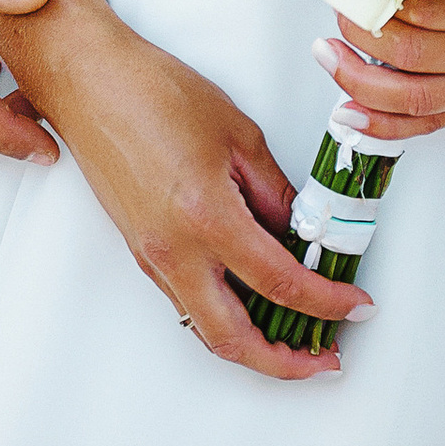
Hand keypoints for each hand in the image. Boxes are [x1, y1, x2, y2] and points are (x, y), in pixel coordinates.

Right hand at [47, 21, 366, 378]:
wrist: (89, 83)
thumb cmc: (154, 93)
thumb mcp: (240, 136)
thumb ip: (276, 192)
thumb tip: (304, 230)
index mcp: (207, 219)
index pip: (281, 283)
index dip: (327, 303)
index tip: (355, 306)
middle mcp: (174, 251)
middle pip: (234, 339)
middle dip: (285, 362)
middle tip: (324, 358)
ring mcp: (152, 257)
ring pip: (205, 329)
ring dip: (253, 345)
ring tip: (295, 338)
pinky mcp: (141, 251)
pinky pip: (187, 301)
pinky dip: (225, 315)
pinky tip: (253, 303)